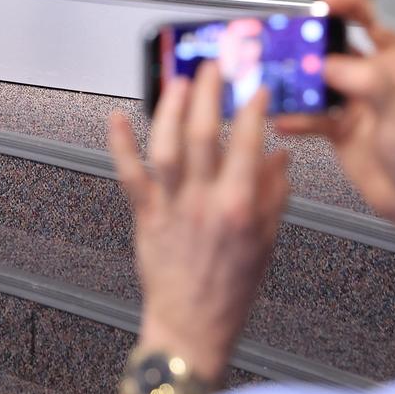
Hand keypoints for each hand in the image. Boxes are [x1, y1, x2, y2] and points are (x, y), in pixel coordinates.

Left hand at [107, 62, 291, 380]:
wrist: (193, 326)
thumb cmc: (231, 288)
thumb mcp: (266, 241)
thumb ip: (272, 195)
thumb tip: (278, 157)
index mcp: (238, 208)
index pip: (246, 145)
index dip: (251, 109)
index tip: (255, 86)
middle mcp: (203, 202)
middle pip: (203, 135)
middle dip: (206, 94)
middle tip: (210, 67)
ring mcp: (171, 207)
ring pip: (166, 147)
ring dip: (168, 110)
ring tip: (175, 82)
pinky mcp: (145, 215)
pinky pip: (129, 174)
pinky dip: (120, 144)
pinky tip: (116, 118)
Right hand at [275, 0, 394, 230]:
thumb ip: (368, 80)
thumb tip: (327, 64)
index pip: (371, 21)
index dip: (347, 6)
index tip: (322, 2)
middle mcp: (374, 80)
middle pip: (334, 50)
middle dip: (308, 47)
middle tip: (286, 48)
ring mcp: (357, 105)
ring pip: (317, 82)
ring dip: (296, 83)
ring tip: (276, 83)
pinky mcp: (342, 130)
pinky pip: (312, 117)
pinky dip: (296, 118)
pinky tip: (284, 120)